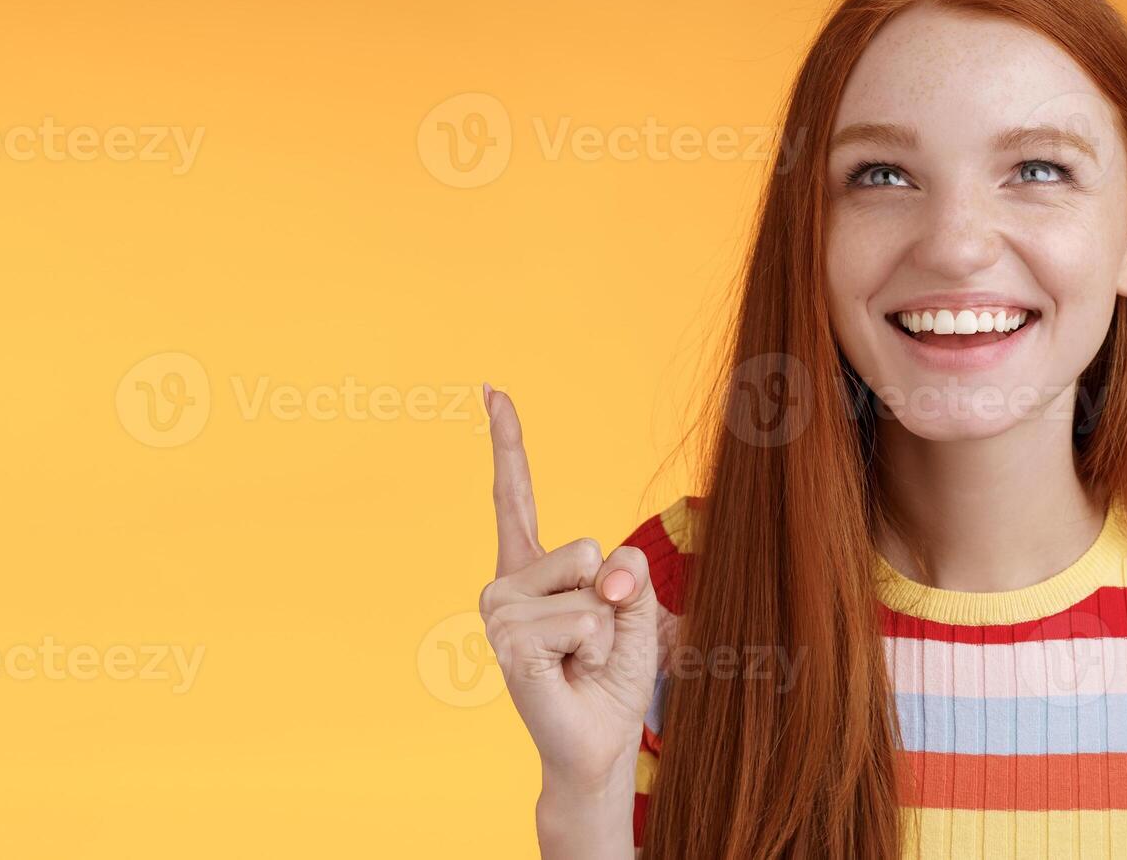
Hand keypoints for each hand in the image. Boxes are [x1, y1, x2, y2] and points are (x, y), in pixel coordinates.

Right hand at [476, 388, 660, 793]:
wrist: (599, 739)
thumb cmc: (612, 671)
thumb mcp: (634, 606)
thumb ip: (626, 572)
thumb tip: (603, 575)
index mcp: (530, 566)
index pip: (514, 494)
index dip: (506, 441)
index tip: (492, 389)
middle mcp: (504, 582)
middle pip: (586, 547)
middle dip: (611, 596)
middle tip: (590, 641)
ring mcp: (500, 613)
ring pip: (590, 587)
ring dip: (606, 630)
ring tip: (580, 660)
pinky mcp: (510, 644)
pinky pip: (586, 620)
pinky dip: (598, 649)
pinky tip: (571, 672)